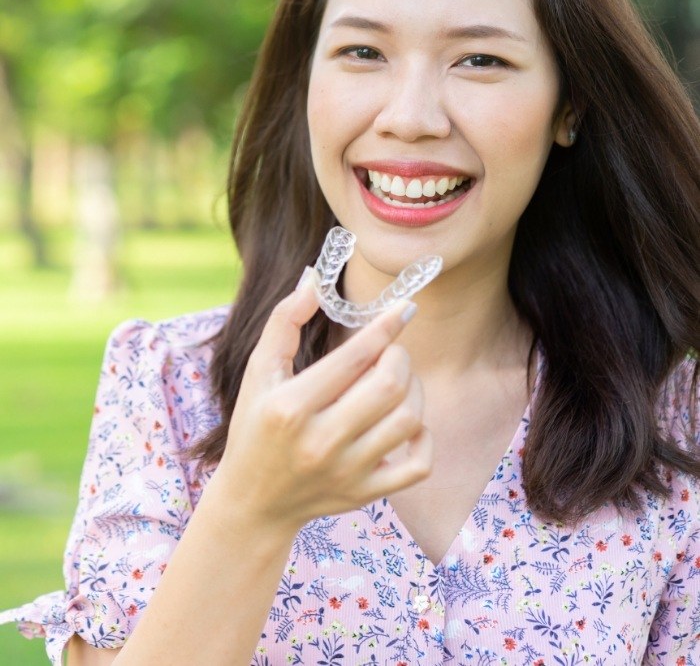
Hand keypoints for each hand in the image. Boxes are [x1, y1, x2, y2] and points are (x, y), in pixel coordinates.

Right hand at [217, 268, 432, 531]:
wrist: (254, 502)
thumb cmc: (255, 427)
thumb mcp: (258, 372)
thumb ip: (283, 321)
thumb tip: (314, 279)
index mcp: (290, 407)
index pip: (354, 358)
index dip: (385, 326)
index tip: (406, 307)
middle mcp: (320, 442)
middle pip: (389, 386)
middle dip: (399, 357)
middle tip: (390, 351)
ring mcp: (346, 472)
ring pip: (408, 419)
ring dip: (413, 389)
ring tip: (396, 381)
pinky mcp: (365, 493)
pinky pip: (419, 464)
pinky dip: (423, 436)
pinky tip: (407, 423)